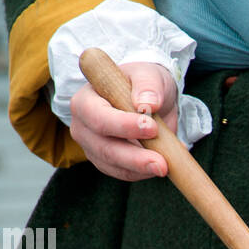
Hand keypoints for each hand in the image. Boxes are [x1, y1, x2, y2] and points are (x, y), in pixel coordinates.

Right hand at [69, 61, 179, 180]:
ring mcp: (92, 147)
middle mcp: (83, 126)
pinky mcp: (106, 162)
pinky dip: (142, 173)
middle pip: (103, 147)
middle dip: (133, 157)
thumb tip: (147, 103)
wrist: (148, 101)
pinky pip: (122, 173)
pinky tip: (161, 167)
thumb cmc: (142, 84)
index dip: (122, 125)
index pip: (97, 116)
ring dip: (140, 169)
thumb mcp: (148, 74)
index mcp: (85, 99)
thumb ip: (148, 84)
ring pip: (113, 165)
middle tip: (161, 163)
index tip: (152, 127)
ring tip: (165, 166)